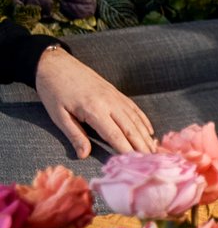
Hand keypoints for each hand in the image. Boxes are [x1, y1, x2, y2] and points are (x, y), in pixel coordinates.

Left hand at [34, 47, 155, 158]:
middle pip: (131, 129)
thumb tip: (83, 155)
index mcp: (94, 109)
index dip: (127, 151)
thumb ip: (74, 135)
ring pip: (136, 120)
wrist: (55, 63)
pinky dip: (144, 121)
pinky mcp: (116, 92)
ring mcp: (115, 97)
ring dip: (146, 137)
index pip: (115, 135)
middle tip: (152, 163)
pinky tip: (149, 132)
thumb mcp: (58, 115)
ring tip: (154, 152)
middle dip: (142, 147)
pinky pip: (134, 109)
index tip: (136, 164)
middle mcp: (109, 103)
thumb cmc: (53, 91)